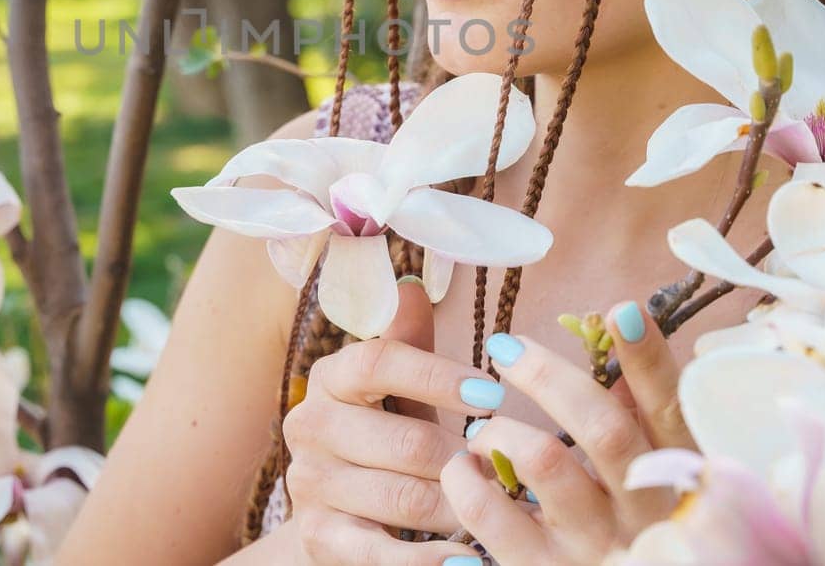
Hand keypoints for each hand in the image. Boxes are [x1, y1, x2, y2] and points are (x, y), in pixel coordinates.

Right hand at [284, 279, 500, 564]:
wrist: (335, 514)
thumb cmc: (383, 437)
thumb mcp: (395, 391)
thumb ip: (409, 344)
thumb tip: (413, 287)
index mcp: (331, 377)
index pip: (381, 361)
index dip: (440, 375)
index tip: (495, 392)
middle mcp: (310, 425)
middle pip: (404, 440)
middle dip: (466, 458)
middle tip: (514, 468)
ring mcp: (310, 484)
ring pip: (403, 497)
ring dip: (461, 508)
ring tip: (504, 510)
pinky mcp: (318, 537)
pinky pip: (382, 554)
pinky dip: (431, 560)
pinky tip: (469, 559)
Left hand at [438, 301, 689, 564]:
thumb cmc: (630, 532)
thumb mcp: (652, 478)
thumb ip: (637, 413)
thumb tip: (616, 328)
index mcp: (677, 478)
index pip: (668, 409)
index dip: (648, 359)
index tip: (621, 309)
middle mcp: (644, 515)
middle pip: (604, 428)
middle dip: (548, 377)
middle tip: (505, 348)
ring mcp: (595, 548)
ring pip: (544, 461)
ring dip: (501, 429)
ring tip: (482, 429)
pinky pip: (489, 514)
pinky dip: (465, 480)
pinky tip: (463, 470)